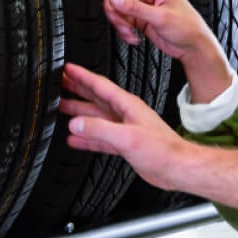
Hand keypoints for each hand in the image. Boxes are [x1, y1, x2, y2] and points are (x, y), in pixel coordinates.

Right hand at [59, 63, 189, 189]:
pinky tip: (75, 138)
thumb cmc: (163, 150)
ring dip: (79, 112)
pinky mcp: (125, 144)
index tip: (68, 69)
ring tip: (61, 106)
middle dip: (77, 90)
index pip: (100, 85)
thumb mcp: (127, 137)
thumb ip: (99, 129)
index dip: (82, 76)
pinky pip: (100, 137)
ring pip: (96, 117)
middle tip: (59, 84)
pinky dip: (87, 137)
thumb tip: (76, 123)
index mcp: (128, 106)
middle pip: (96, 98)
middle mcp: (126, 114)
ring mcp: (125, 129)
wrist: (177, 167)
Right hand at [86, 0, 232, 101]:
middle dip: (115, 11)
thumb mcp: (161, 17)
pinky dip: (124, 30)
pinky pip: (123, 20)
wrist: (194, 46)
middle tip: (123, 24)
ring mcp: (143, 6)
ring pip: (118, 9)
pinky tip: (133, 37)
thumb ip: (136, 8)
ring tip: (130, 34)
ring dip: (120, 23)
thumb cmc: (188, 28)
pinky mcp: (141, 19)